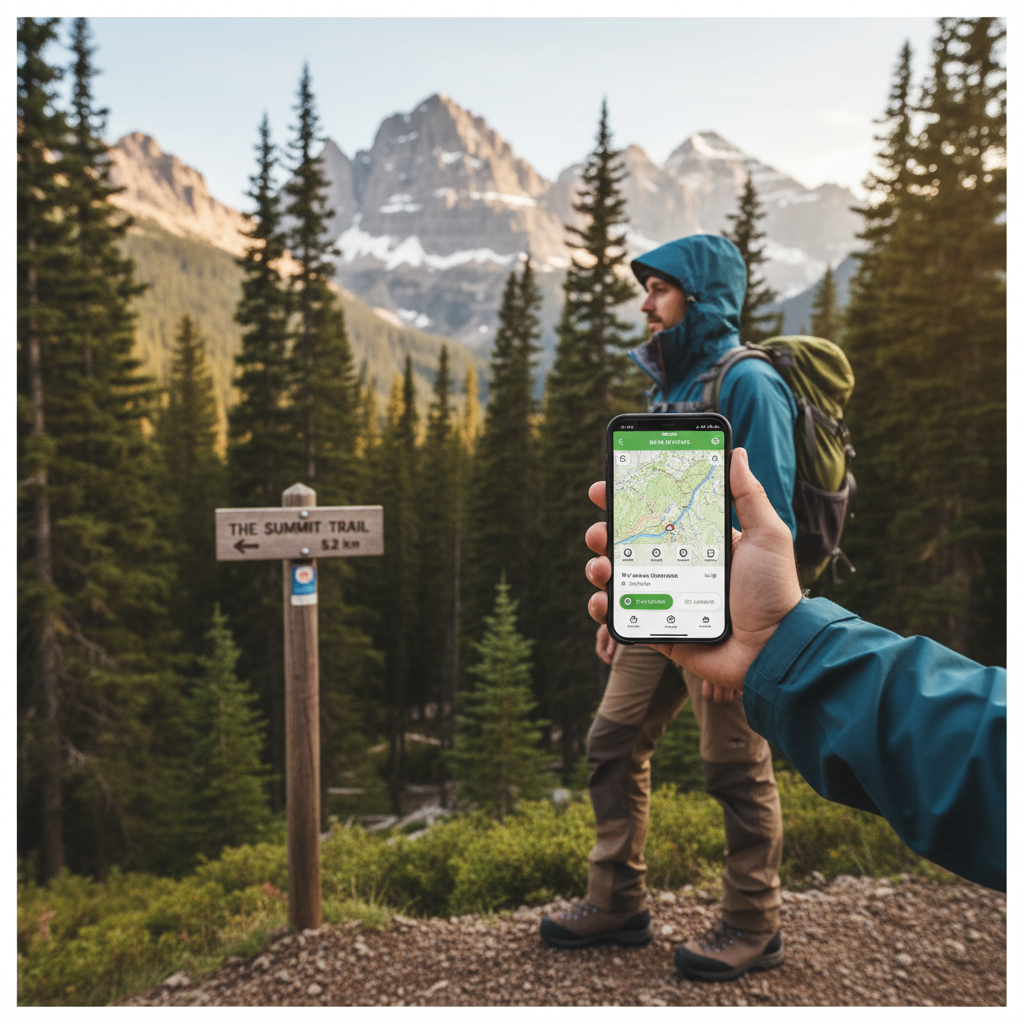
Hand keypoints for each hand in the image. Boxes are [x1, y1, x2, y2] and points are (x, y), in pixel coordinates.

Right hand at [584, 448, 802, 697]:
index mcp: (700, 544)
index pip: (657, 515)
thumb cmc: (774, 592)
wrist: (773, 649)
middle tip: (598, 532)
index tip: (606, 487)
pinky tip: (602, 600)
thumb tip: (737, 454)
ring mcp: (666, 598)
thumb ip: (749, 496)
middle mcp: (679, 568)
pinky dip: (603, 607)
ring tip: (601, 567)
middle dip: (605, 533)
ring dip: (599, 567)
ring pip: (619, 578)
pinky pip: (622, 617)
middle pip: (629, 544)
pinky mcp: (659, 628)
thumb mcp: (767, 536)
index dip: (629, 501)